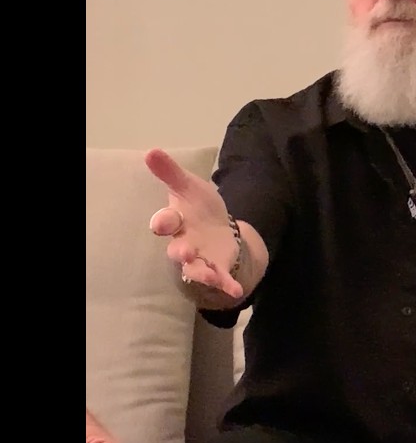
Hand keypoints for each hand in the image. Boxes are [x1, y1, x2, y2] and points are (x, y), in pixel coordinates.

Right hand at [145, 148, 243, 300]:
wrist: (217, 226)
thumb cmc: (197, 206)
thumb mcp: (188, 185)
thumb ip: (170, 172)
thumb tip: (151, 151)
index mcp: (176, 221)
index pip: (165, 222)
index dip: (163, 222)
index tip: (162, 222)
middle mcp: (184, 242)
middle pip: (178, 250)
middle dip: (181, 252)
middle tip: (185, 252)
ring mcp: (200, 258)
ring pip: (195, 269)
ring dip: (202, 274)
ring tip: (211, 277)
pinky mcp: (217, 267)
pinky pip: (220, 279)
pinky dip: (227, 285)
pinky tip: (237, 291)